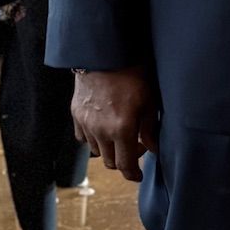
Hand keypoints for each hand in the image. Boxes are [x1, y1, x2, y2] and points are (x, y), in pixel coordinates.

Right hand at [71, 67, 158, 181]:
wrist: (104, 53)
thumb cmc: (133, 74)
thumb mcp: (149, 101)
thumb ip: (150, 129)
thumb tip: (153, 148)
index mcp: (121, 129)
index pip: (125, 165)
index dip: (133, 174)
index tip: (138, 176)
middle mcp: (100, 131)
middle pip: (110, 162)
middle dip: (124, 160)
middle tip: (136, 147)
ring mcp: (85, 123)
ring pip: (96, 150)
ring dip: (109, 149)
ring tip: (121, 134)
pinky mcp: (75, 114)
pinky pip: (83, 137)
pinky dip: (94, 138)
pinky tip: (104, 127)